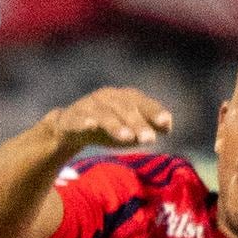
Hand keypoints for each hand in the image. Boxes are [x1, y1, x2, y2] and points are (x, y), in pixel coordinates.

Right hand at [43, 86, 173, 153]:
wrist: (69, 128)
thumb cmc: (107, 128)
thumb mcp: (130, 128)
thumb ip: (148, 126)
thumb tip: (168, 126)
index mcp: (124, 97)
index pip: (142, 102)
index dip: (154, 112)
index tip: (166, 124)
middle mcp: (107, 97)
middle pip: (125, 108)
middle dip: (138, 123)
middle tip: (149, 139)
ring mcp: (88, 106)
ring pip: (104, 114)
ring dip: (116, 125)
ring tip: (128, 138)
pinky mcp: (71, 118)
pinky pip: (79, 119)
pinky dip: (85, 122)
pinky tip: (91, 127)